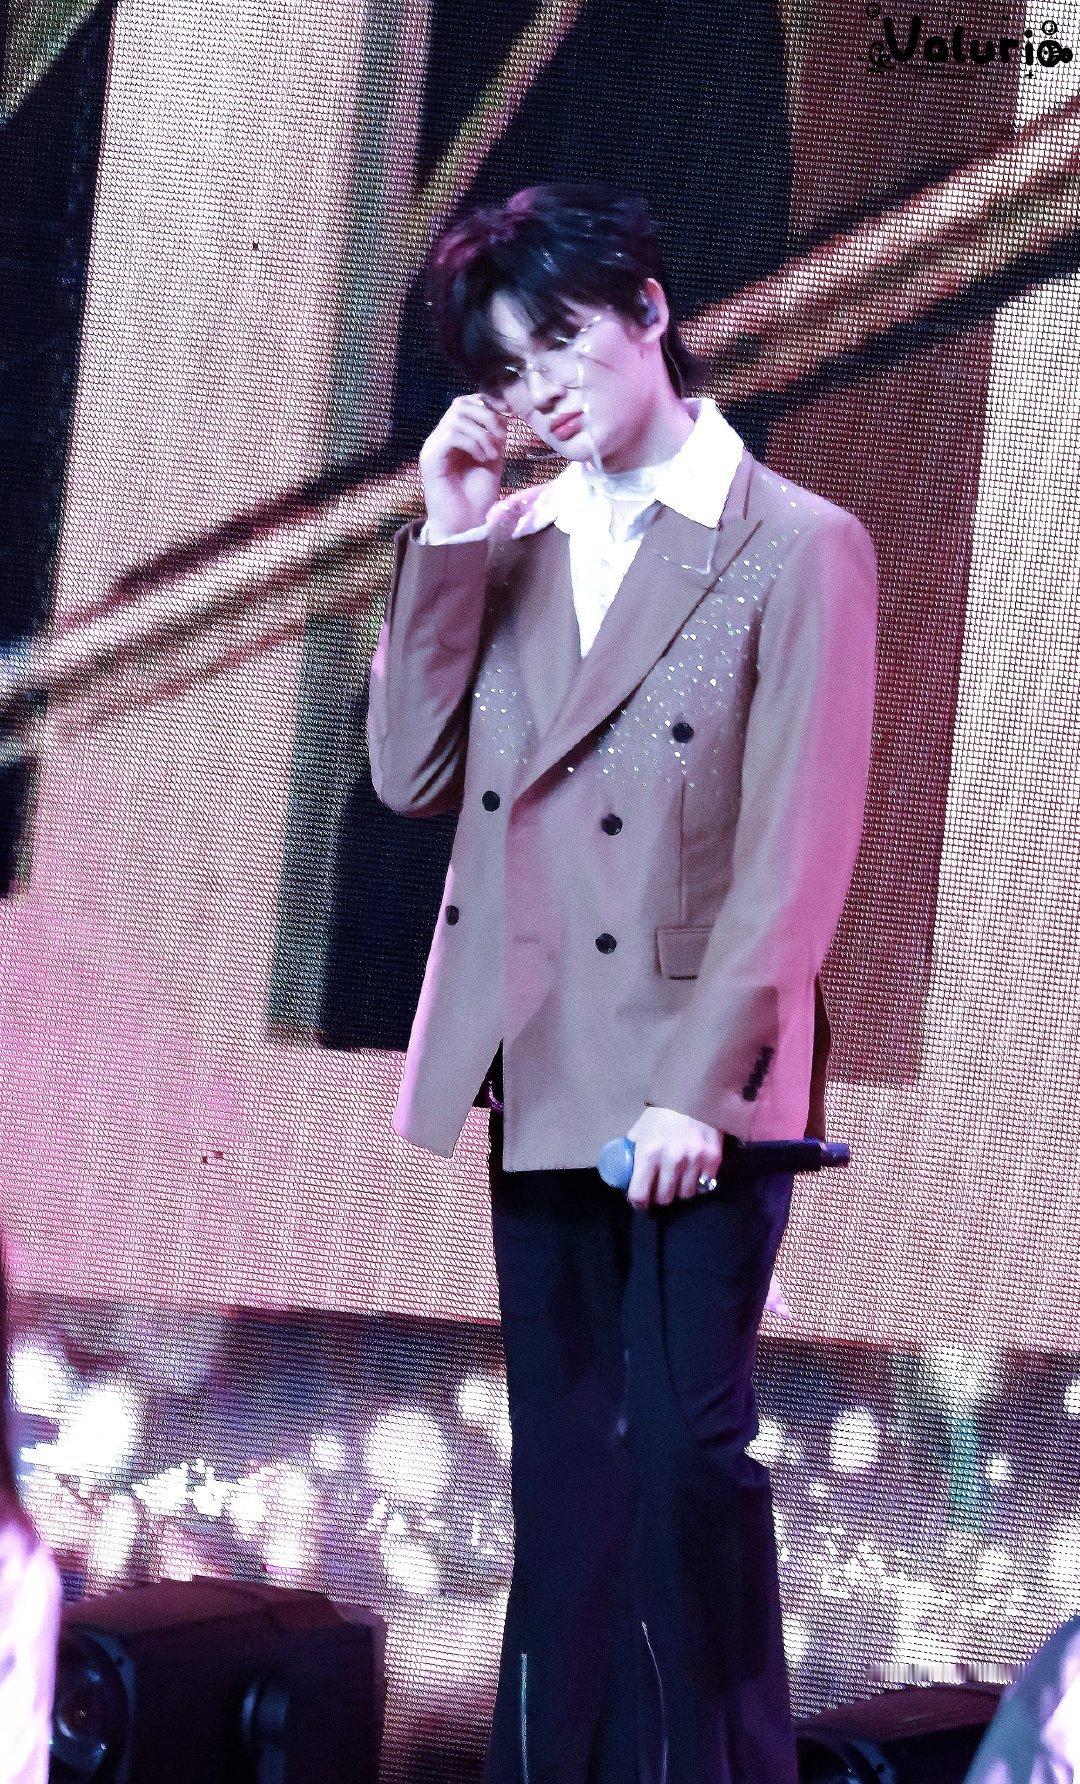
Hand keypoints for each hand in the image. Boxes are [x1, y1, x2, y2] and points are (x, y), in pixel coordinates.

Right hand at [418, 393, 507, 538]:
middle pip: (460, 404)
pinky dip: (473, 443)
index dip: (487, 403)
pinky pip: (451, 435)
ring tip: (492, 454)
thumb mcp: (493, 459)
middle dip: (486, 415)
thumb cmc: (478, 497)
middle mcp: (440, 438)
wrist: (465, 526)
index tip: (508, 415)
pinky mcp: (430, 459)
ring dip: (482, 433)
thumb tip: (504, 412)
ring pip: (457, 417)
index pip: (466, 403)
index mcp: (455, 436)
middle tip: (501, 438)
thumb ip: (495, 435)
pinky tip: (482, 458)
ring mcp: (433, 447)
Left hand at [624, 1106, 724, 1209]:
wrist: (695, 1093)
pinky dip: (698, 1183)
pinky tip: (694, 1175)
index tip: (640, 1203)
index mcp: (648, 1153)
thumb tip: (625, 1161)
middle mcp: (671, 1160)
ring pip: (686, 1194)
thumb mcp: (642, 1127)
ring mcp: (694, 1161)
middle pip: (664, 1198)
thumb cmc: (663, 1111)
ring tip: (678, 1183)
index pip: (640, 1193)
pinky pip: (705, 1184)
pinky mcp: (713, 1159)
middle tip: (660, 1192)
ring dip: (680, 1191)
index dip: (638, 1202)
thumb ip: (635, 1146)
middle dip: (660, 1198)